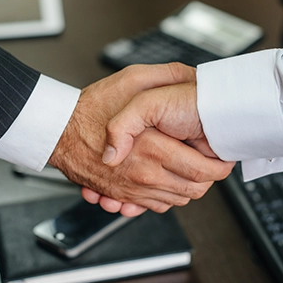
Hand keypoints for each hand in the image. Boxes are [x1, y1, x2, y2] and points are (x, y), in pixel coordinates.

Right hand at [49, 63, 231, 215]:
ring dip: (189, 187)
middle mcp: (146, 173)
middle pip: (194, 189)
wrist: (60, 132)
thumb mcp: (132, 80)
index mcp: (153, 147)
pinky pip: (157, 206)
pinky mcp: (123, 195)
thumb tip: (193, 79)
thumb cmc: (92, 108)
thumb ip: (166, 77)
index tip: (222, 156)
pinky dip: (168, 197)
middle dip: (208, 179)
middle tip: (210, 163)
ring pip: (178, 200)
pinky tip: (168, 180)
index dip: (219, 166)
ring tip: (190, 168)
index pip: (202, 170)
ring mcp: (134, 188)